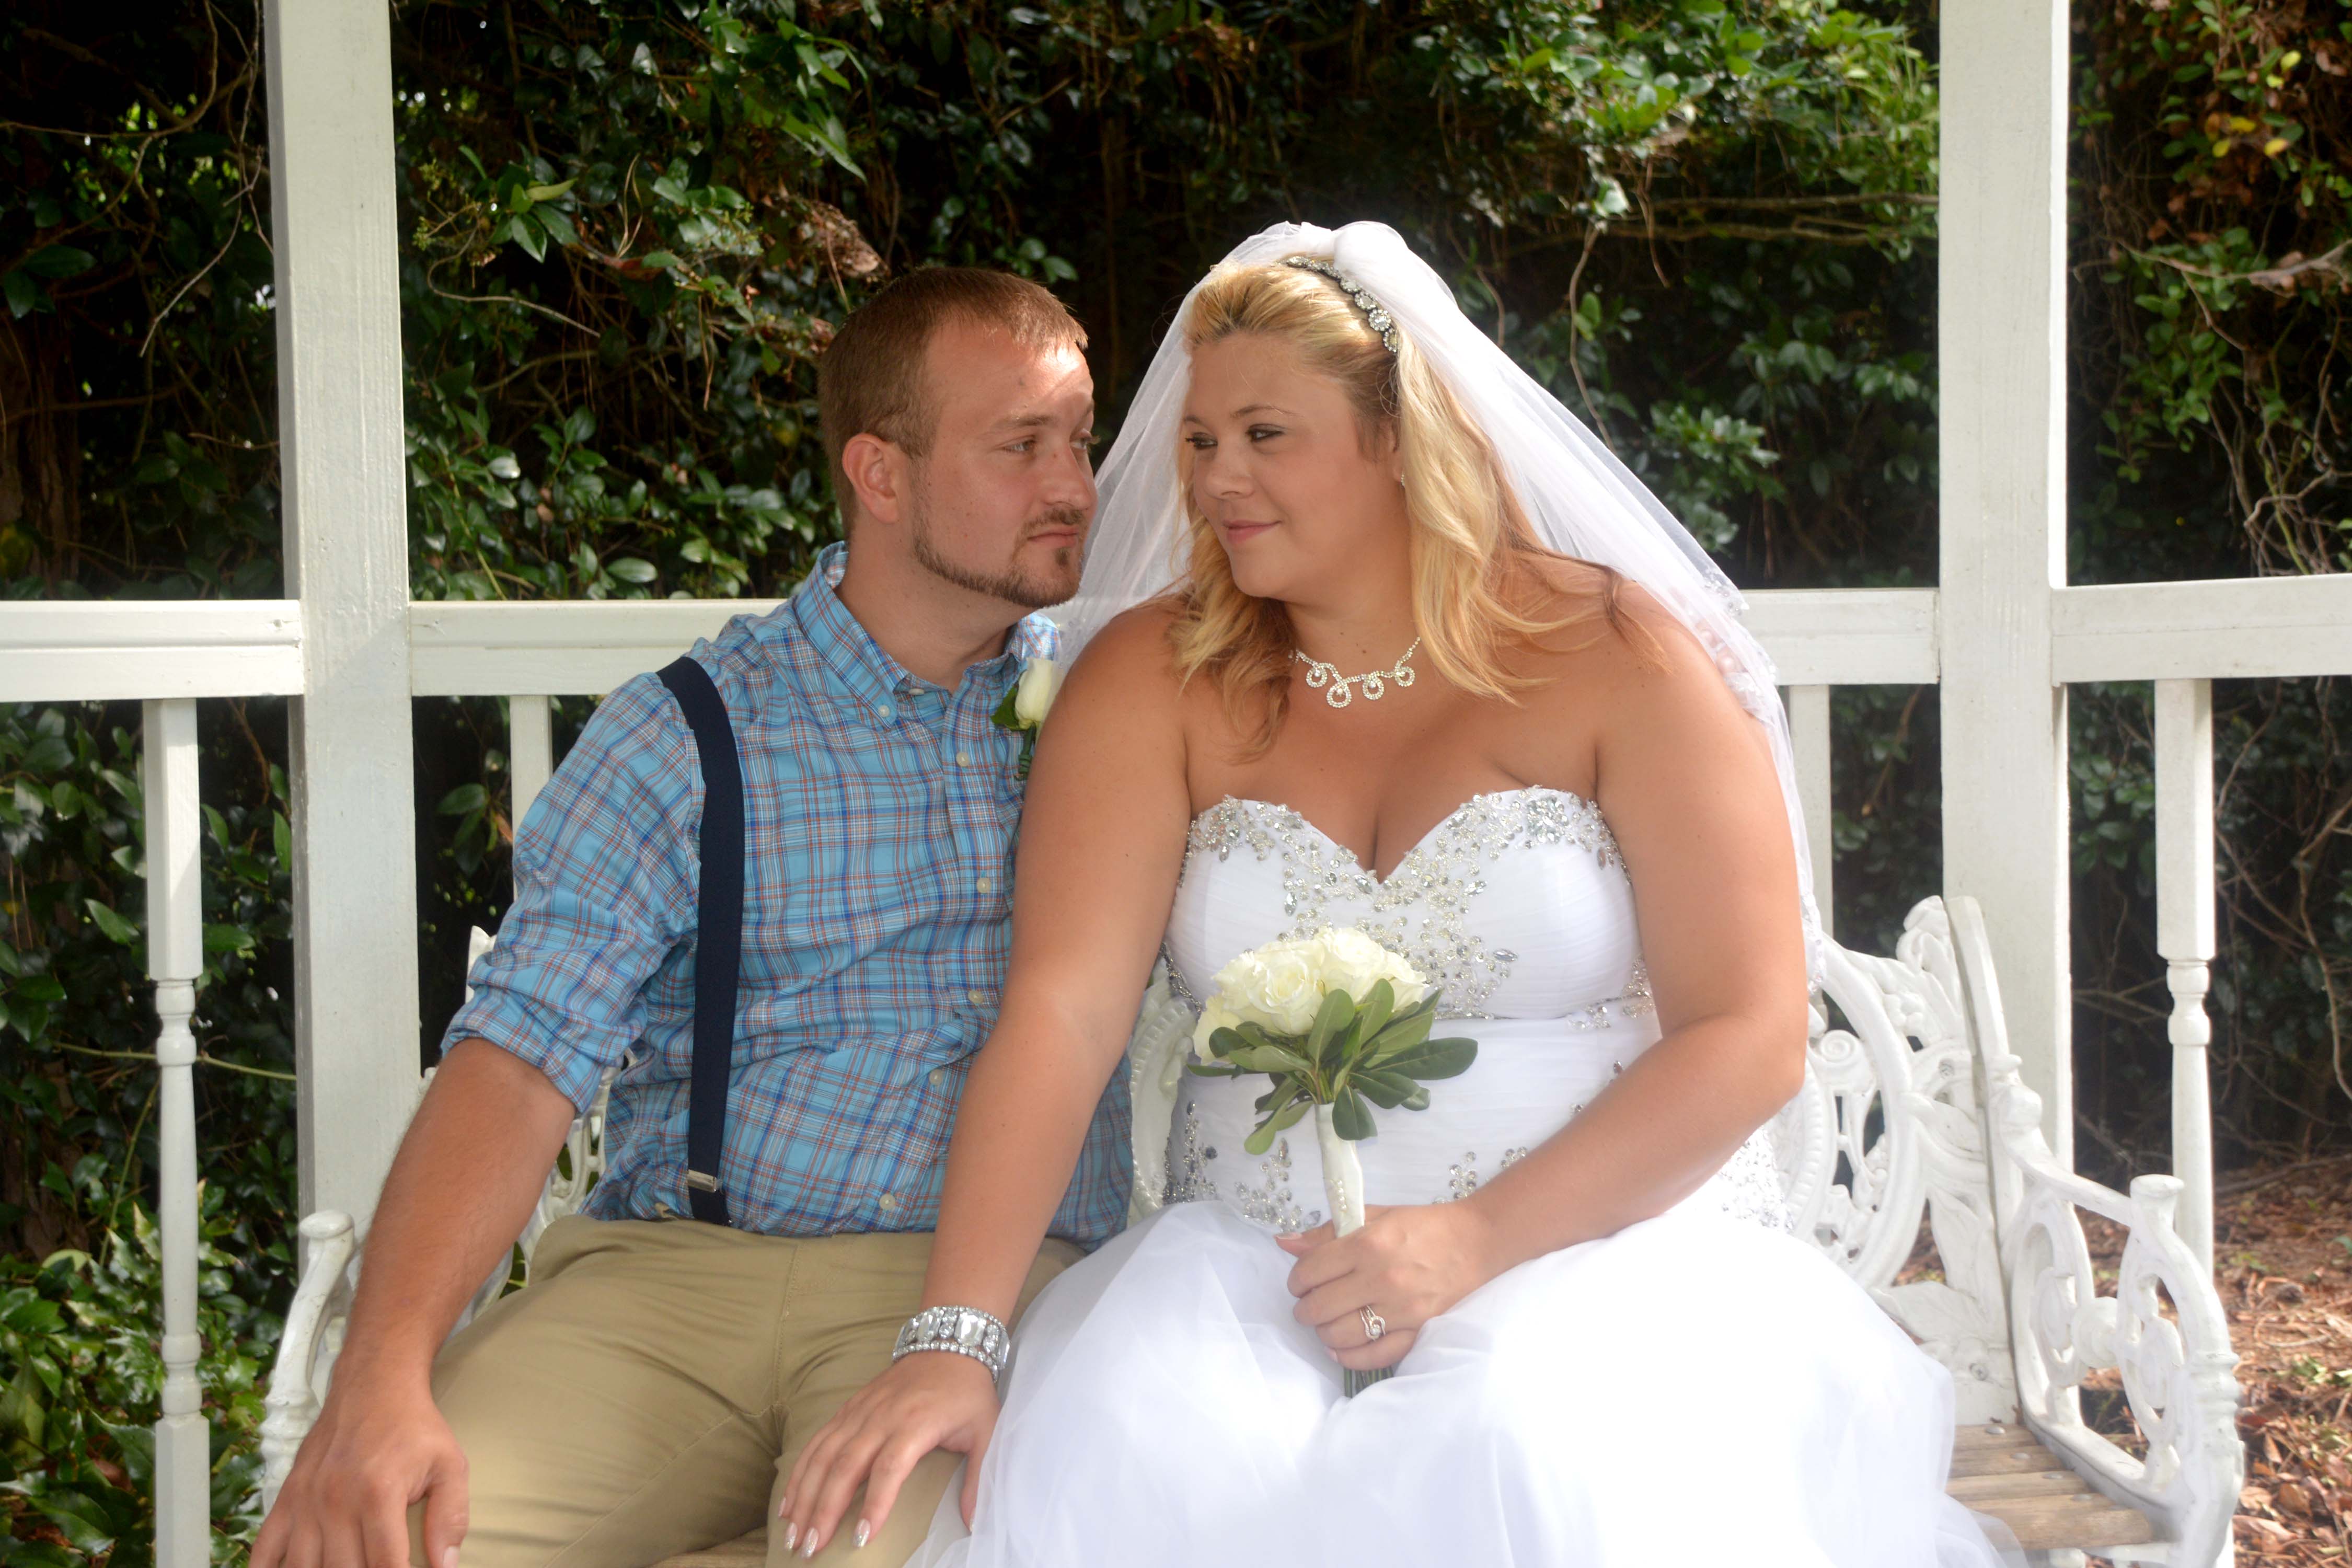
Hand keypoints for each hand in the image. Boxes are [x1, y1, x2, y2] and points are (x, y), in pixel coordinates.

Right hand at [251, 1366, 467, 1567]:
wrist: (373, 1386)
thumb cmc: (414, 1428)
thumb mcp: (450, 1465)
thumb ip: (451, 1517)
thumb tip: (446, 1565)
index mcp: (378, 1494)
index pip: (386, 1566)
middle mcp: (334, 1501)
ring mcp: (304, 1502)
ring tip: (344, 1567)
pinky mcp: (286, 1499)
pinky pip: (264, 1550)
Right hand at [779, 1351, 998, 1557]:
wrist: (948, 1343)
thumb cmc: (967, 1392)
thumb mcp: (986, 1430)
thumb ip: (979, 1477)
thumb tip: (974, 1523)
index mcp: (915, 1424)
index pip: (889, 1469)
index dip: (874, 1504)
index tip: (861, 1539)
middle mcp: (880, 1417)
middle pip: (845, 1467)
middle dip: (824, 1510)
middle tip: (810, 1548)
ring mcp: (859, 1411)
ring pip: (823, 1456)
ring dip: (805, 1496)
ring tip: (792, 1534)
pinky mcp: (848, 1408)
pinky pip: (817, 1442)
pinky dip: (800, 1472)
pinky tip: (788, 1502)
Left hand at [1275, 1201, 1503, 1372]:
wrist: (1476, 1242)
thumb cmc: (1423, 1227)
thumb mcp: (1374, 1216)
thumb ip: (1327, 1232)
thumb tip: (1284, 1243)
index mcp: (1368, 1244)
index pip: (1310, 1271)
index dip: (1296, 1280)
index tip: (1300, 1282)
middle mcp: (1382, 1278)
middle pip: (1320, 1307)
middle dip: (1304, 1308)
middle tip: (1308, 1304)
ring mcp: (1402, 1309)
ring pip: (1340, 1335)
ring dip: (1323, 1332)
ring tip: (1325, 1322)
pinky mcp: (1419, 1331)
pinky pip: (1374, 1356)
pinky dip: (1349, 1356)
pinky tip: (1340, 1347)